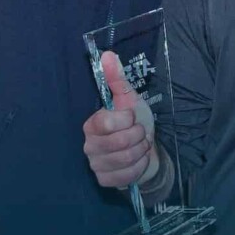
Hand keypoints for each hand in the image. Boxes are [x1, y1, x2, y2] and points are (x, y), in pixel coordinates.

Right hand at [83, 51, 160, 187]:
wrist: (144, 149)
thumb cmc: (134, 122)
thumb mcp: (128, 99)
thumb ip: (116, 78)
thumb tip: (107, 54)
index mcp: (92, 124)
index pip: (106, 122)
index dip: (125, 120)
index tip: (132, 118)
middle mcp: (89, 145)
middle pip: (118, 143)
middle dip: (138, 136)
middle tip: (140, 133)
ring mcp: (96, 165)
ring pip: (125, 159)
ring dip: (141, 150)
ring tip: (141, 145)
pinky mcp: (105, 181)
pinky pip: (127, 175)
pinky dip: (139, 166)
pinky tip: (139, 159)